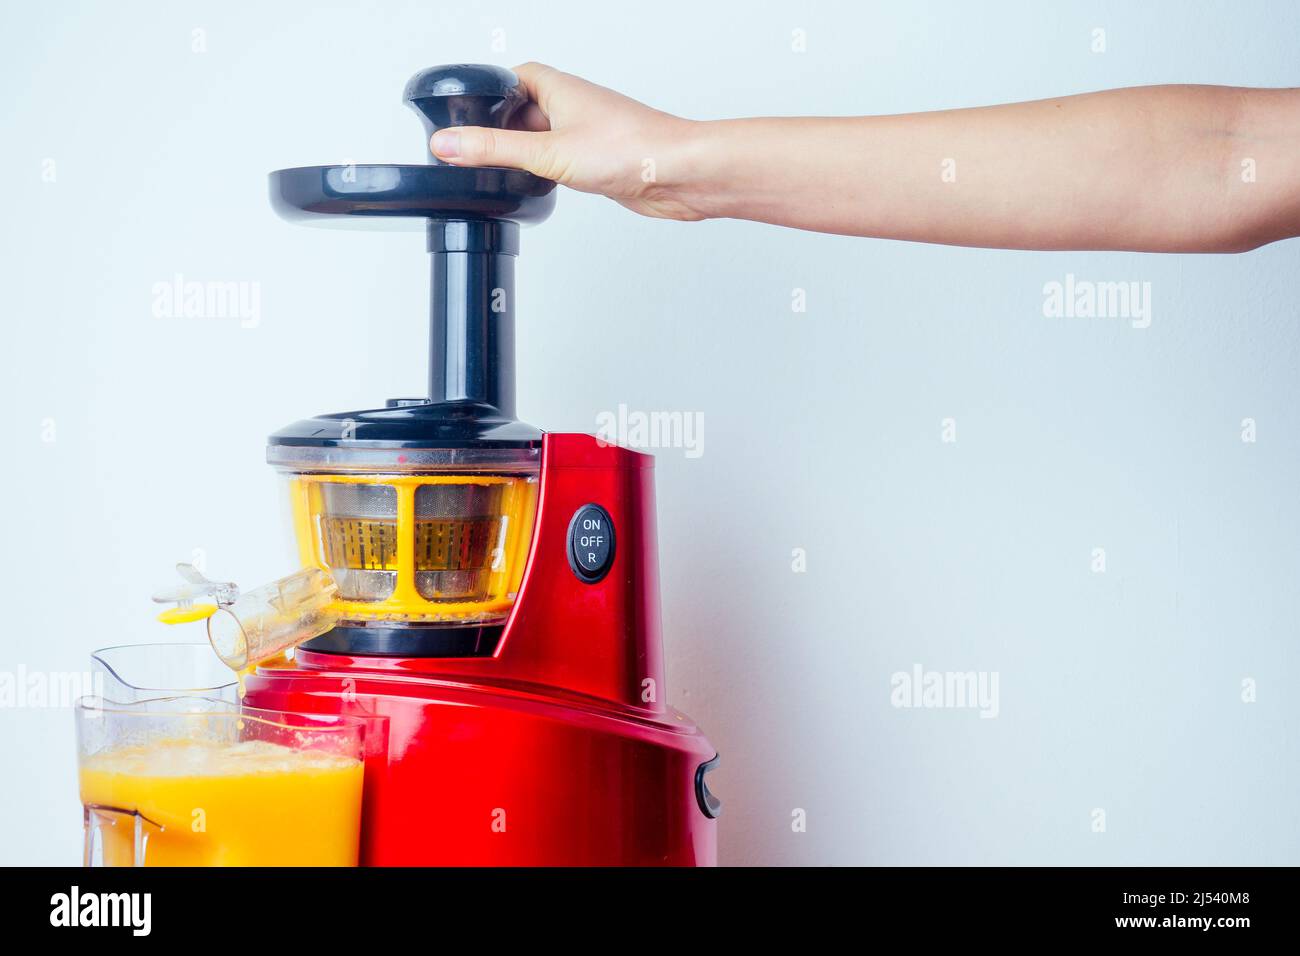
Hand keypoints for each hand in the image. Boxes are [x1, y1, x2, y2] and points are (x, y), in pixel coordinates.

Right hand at [429, 62, 705, 219]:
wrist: (676, 174)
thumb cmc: (630, 148)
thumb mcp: (546, 151)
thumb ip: (493, 150)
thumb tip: (448, 143)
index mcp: (557, 87)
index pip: (509, 79)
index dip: (485, 95)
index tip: (461, 114)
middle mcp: (572, 107)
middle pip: (520, 113)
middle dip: (499, 132)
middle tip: (476, 154)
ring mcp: (585, 134)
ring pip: (540, 140)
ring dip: (523, 156)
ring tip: (507, 175)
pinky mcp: (597, 161)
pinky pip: (559, 162)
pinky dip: (544, 173)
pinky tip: (541, 188)